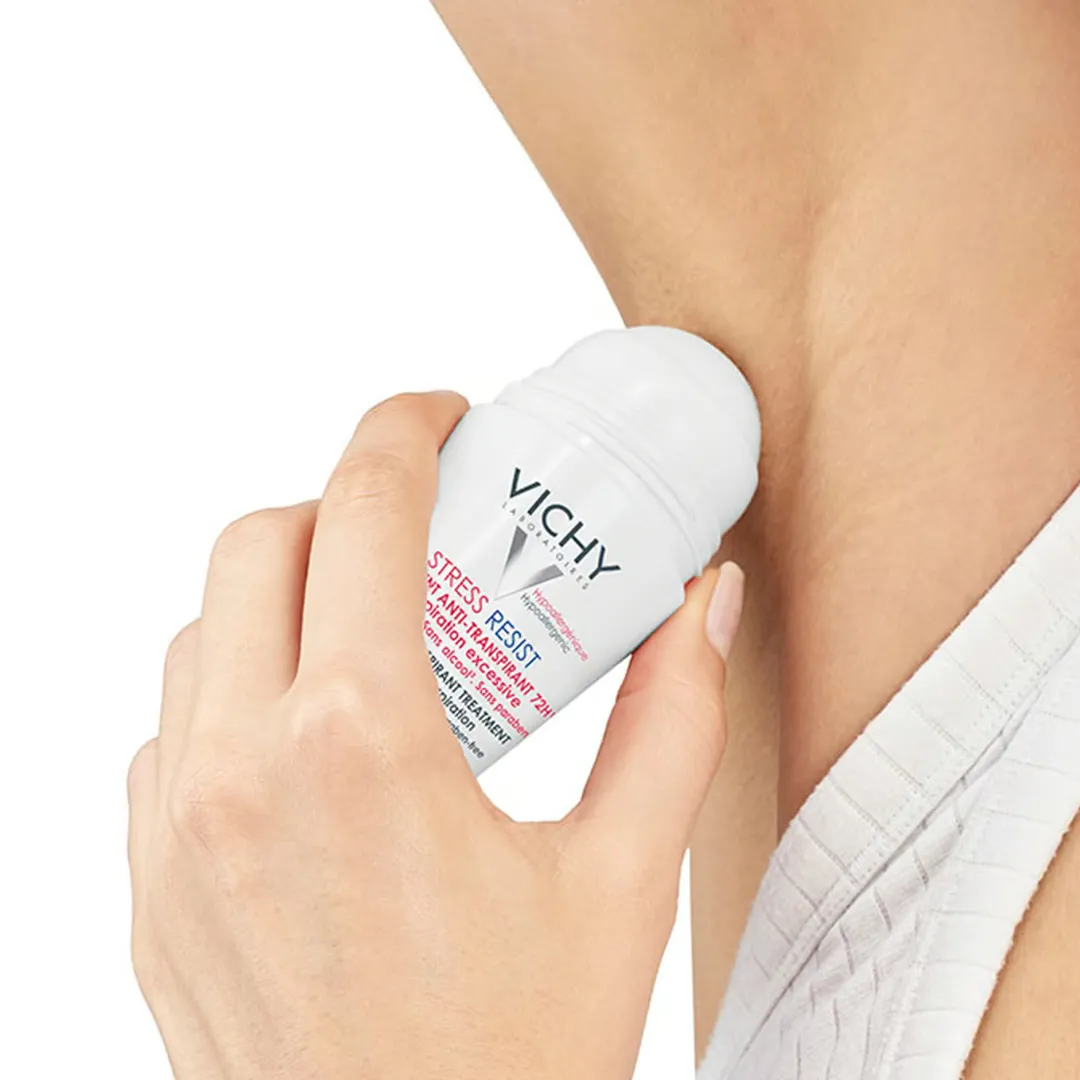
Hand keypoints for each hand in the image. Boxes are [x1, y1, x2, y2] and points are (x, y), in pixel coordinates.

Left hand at [127, 391, 743, 1079]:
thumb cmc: (521, 1055)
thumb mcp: (626, 876)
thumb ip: (673, 717)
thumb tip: (702, 603)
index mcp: (364, 746)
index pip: (362, 508)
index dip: (403, 430)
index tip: (441, 419)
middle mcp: (242, 771)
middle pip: (261, 543)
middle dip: (340, 502)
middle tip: (418, 531)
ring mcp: (176, 831)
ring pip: (200, 632)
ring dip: (280, 594)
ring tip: (368, 628)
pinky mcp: (149, 887)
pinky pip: (170, 731)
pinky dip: (231, 688)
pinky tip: (309, 730)